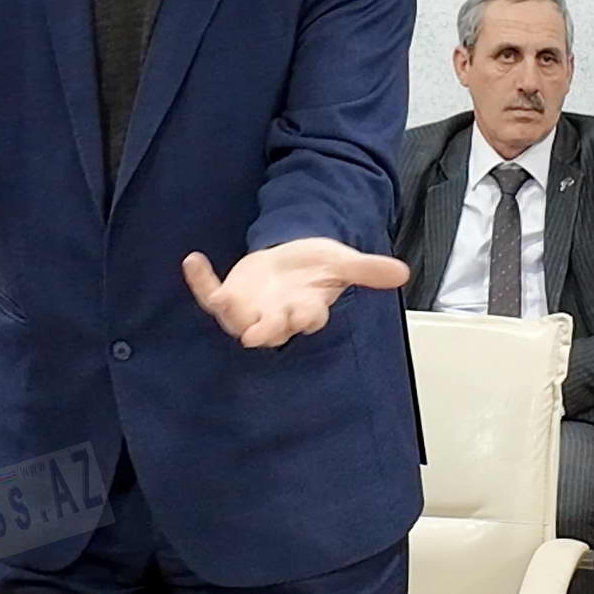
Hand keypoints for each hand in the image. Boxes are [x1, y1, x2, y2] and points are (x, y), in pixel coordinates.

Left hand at [183, 238, 409, 348]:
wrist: (290, 259)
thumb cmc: (316, 267)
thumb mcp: (342, 262)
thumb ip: (367, 270)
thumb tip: (402, 272)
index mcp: (305, 309)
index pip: (307, 318)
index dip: (305, 317)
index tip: (305, 313)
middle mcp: (275, 315)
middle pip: (270, 329)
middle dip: (264, 329)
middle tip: (254, 334)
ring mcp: (249, 309)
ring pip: (236, 321)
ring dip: (229, 313)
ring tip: (222, 299)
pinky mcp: (228, 295)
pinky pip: (210, 295)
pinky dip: (201, 281)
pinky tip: (192, 261)